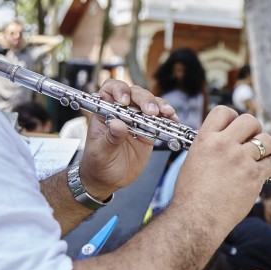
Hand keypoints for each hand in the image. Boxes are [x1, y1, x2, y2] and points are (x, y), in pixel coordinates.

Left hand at [78, 80, 177, 199]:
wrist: (108, 180)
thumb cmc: (98, 164)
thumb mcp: (100, 153)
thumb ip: (109, 139)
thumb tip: (118, 124)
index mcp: (104, 112)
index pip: (110, 90)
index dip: (118, 90)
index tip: (125, 100)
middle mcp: (121, 112)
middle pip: (134, 94)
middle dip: (144, 99)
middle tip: (151, 112)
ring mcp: (136, 120)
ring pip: (149, 104)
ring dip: (159, 106)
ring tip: (166, 114)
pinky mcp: (148, 131)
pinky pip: (159, 120)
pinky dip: (167, 118)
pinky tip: (172, 120)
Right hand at [172, 106, 270, 228]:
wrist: (197, 219)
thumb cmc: (191, 196)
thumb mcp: (192, 161)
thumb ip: (208, 148)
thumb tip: (220, 142)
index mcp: (206, 140)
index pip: (223, 112)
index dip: (233, 117)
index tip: (236, 126)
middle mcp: (225, 146)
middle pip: (249, 121)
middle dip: (254, 128)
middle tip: (253, 138)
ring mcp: (241, 160)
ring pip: (267, 140)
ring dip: (269, 145)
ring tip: (265, 153)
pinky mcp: (255, 176)